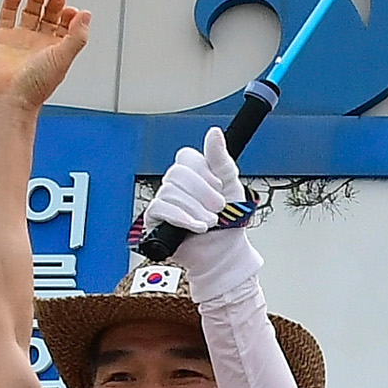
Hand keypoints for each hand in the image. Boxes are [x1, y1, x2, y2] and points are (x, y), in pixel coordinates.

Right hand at [0, 0, 89, 112]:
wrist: (10, 97)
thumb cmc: (36, 85)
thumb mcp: (63, 57)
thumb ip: (77, 36)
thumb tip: (86, 16)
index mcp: (56, 50)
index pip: (65, 27)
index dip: (69, 17)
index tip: (72, 9)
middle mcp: (38, 43)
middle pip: (47, 16)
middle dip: (52, 4)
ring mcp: (20, 39)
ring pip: (29, 12)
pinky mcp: (2, 38)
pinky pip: (7, 15)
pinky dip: (11, 2)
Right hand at [149, 131, 260, 297]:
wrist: (224, 254)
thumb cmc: (229, 222)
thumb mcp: (232, 186)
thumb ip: (222, 160)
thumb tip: (214, 133)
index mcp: (193, 172)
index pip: (186, 156)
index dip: (203, 171)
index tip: (220, 186)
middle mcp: (176, 184)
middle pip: (178, 173)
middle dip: (203, 192)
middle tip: (218, 208)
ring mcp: (165, 201)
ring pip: (171, 192)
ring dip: (195, 209)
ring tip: (210, 222)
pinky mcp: (155, 219)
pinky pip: (161, 209)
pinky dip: (182, 218)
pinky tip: (197, 227)